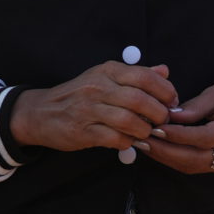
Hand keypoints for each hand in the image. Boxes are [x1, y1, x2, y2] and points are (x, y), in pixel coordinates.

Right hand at [10, 62, 179, 152]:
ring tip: (147, 133)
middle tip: (163, 121)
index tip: (172, 103)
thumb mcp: (105, 77)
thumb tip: (165, 71)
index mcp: (108, 71)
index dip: (165, 91)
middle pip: (140, 100)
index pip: (145, 76)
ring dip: (145, 130)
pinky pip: (115, 138)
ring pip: (129, 120)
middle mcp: (98, 87)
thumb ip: (137, 75)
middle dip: (159, 114)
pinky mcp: (83, 131)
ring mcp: (89, 109)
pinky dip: (129, 142)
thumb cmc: (80, 95)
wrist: (41, 112)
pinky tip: (130, 141)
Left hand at [142, 73, 213, 174]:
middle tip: (142, 141)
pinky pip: (199, 166)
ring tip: (145, 146)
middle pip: (198, 158)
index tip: (156, 128)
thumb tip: (168, 117)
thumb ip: (194, 107)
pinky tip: (160, 150)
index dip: (178, 135)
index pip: (205, 137)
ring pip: (196, 166)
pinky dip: (178, 159)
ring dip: (168, 158)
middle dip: (166, 152)